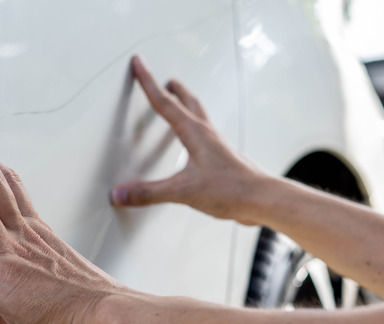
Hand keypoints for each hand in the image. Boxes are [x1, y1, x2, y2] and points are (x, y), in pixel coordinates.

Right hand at [111, 56, 264, 224]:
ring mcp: (217, 146)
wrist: (262, 199)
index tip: (139, 65)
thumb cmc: (232, 189)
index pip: (164, 103)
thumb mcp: (182, 191)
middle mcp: (207, 134)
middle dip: (173, 89)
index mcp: (195, 133)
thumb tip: (121, 193)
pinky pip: (205, 136)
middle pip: (187, 102)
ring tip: (179, 102)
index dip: (148, 83)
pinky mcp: (223, 159)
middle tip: (165, 79)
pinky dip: (195, 129)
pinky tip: (195, 142)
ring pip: (199, 116)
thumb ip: (149, 193)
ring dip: (187, 104)